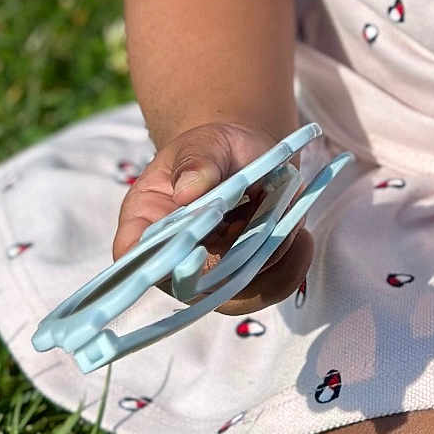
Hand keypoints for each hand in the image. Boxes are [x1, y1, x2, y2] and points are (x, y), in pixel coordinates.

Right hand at [111, 122, 313, 317]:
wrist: (246, 160)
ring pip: (239, 291)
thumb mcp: (205, 143)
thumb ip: (197, 161)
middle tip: (265, 216)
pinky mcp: (246, 283)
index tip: (193, 247)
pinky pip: (269, 288)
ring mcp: (210, 279)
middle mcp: (173, 261)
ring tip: (284, 210)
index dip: (153, 262)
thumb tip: (190, 190)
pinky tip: (302, 236)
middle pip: (193, 285)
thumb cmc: (214, 151)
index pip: (132, 255)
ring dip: (269, 253)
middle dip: (235, 255)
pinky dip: (291, 263)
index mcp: (146, 222)